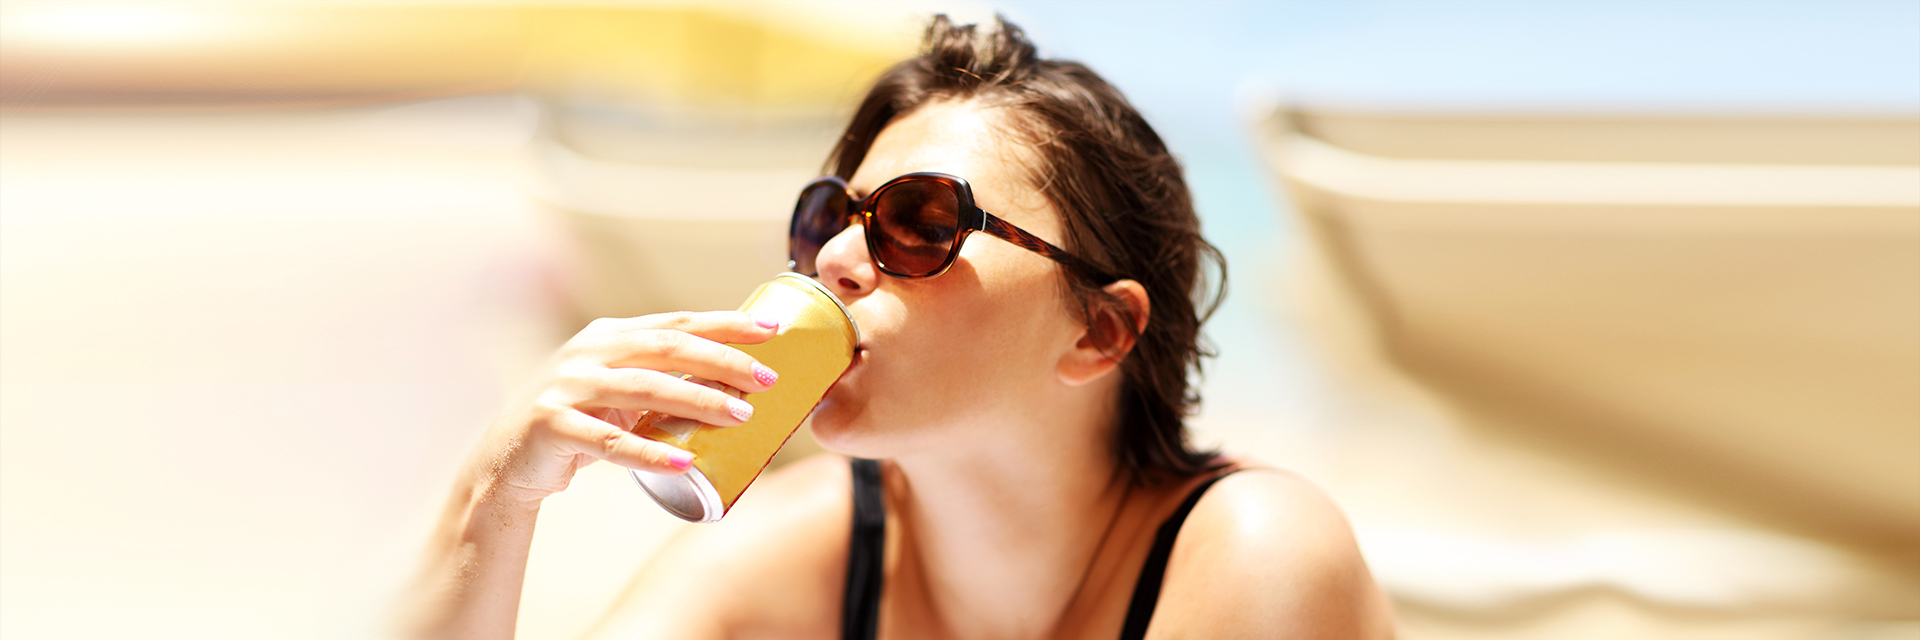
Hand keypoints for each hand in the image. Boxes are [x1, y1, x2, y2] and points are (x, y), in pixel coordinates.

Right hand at [471, 310, 779, 502]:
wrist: (506, 460)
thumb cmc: (578, 422)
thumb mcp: (618, 392)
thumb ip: (661, 379)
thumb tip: (734, 382)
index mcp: (608, 336)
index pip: (676, 324)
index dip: (725, 325)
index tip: (772, 331)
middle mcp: (587, 353)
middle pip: (666, 348)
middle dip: (721, 360)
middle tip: (766, 378)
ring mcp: (566, 387)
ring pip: (643, 389)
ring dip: (697, 401)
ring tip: (741, 415)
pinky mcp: (551, 426)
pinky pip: (609, 441)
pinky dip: (650, 452)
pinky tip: (686, 460)